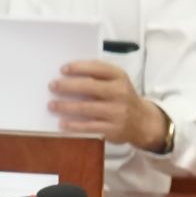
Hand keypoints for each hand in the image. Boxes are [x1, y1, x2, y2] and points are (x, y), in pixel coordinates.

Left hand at [50, 60, 166, 148]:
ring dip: (66, 106)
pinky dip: (74, 125)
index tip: (62, 69)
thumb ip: (97, 75)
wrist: (143, 121)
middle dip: (68, 86)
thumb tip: (66, 73)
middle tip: (52, 86)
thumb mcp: (117, 81)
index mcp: (119, 77)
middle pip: (90, 87)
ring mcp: (117, 112)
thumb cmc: (122, 97)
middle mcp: (120, 93)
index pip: (98, 68)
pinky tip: (62, 123)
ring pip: (87, 108)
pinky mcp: (113, 129)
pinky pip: (90, 127)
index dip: (79, 67)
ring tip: (52, 105)